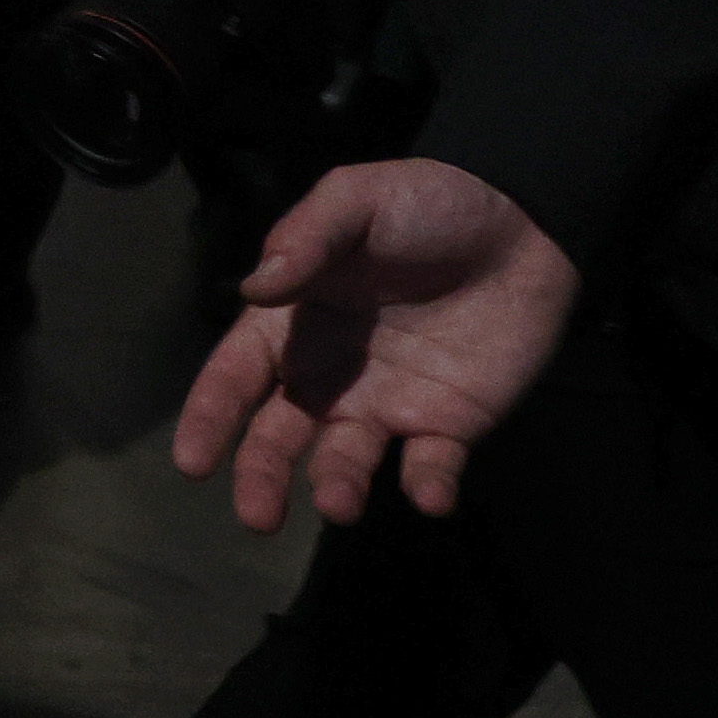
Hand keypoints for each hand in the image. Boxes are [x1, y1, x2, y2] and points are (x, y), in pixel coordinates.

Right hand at [181, 158, 583, 530]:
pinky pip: (432, 465)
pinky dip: (427, 486)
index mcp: (292, 324)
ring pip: (348, 459)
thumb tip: (255, 290)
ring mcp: (389, 404)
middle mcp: (329, 375)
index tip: (192, 463)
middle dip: (262, 475)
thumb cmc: (426, 205)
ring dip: (337, 485)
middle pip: (280, 434)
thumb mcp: (355, 200)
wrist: (525, 222)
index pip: (236, 378)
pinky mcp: (451, 424)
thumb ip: (304, 240)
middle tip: (257, 516)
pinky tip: (429, 495)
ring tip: (338, 504)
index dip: (210, 419)